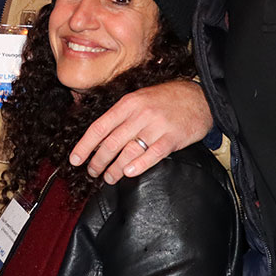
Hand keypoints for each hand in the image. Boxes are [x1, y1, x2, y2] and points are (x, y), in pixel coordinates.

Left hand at [69, 80, 212, 184]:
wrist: (199, 97)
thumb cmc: (166, 100)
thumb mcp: (140, 99)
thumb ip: (121, 115)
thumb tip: (98, 137)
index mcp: (128, 103)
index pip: (99, 127)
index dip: (84, 146)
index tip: (75, 159)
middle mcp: (140, 114)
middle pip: (111, 143)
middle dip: (98, 161)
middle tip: (93, 172)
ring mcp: (156, 126)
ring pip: (128, 151)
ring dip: (115, 168)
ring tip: (109, 178)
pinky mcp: (172, 138)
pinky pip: (152, 155)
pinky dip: (138, 165)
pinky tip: (129, 173)